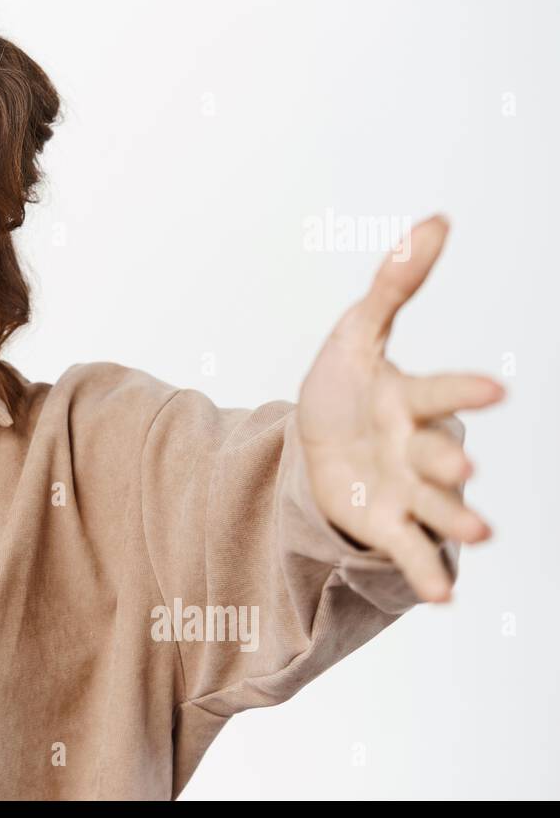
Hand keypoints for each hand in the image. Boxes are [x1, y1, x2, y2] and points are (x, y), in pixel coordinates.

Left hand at [296, 215, 505, 602]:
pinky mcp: (388, 524)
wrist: (319, 439)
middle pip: (438, 455)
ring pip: (437, 508)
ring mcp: (408, 490)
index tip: (498, 390)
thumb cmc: (347, 383)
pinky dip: (428, 572)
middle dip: (451, 462)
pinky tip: (445, 598)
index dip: (466, 390)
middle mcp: (419, 447)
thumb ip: (394, 284)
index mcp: (410, 398)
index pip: (439, 392)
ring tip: (478, 537)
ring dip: (457, 521)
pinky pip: (410, 549)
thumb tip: (438, 220)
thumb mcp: (357, 332)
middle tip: (463, 467)